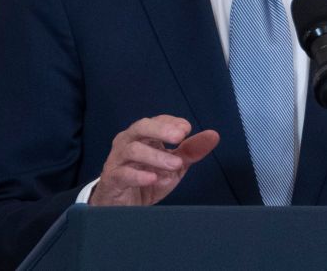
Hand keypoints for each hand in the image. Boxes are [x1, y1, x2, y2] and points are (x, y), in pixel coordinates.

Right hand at [89, 115, 219, 205]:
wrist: (123, 206)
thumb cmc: (148, 179)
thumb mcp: (174, 165)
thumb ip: (191, 150)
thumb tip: (214, 135)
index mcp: (143, 135)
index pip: (156, 120)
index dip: (171, 122)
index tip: (187, 129)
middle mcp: (128, 142)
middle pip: (141, 127)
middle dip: (160, 130)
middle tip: (179, 137)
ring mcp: (118, 160)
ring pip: (133, 150)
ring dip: (156, 156)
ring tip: (175, 164)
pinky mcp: (112, 179)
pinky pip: (123, 173)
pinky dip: (139, 175)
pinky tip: (153, 178)